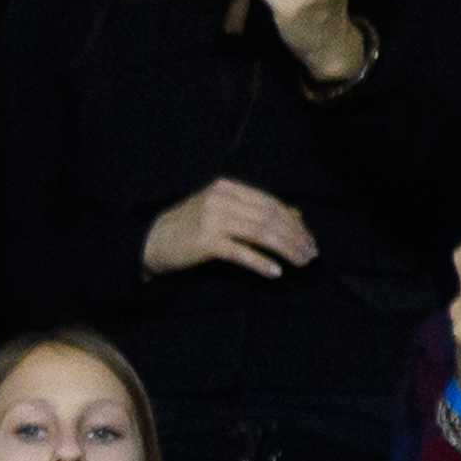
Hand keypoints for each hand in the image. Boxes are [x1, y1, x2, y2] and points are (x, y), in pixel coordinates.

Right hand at [141, 176, 319, 279]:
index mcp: (227, 188)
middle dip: (295, 237)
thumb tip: (296, 215)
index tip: (309, 240)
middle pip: (270, 217)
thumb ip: (255, 210)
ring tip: (301, 263)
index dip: (295, 222)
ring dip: (286, 249)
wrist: (150, 241)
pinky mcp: (205, 241)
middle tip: (311, 254)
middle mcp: (221, 199)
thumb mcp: (222, 211)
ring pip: (261, 233)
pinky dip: (261, 263)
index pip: (271, 203)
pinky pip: (241, 252)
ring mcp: (212, 219)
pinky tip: (276, 272)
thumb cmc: (188, 228)